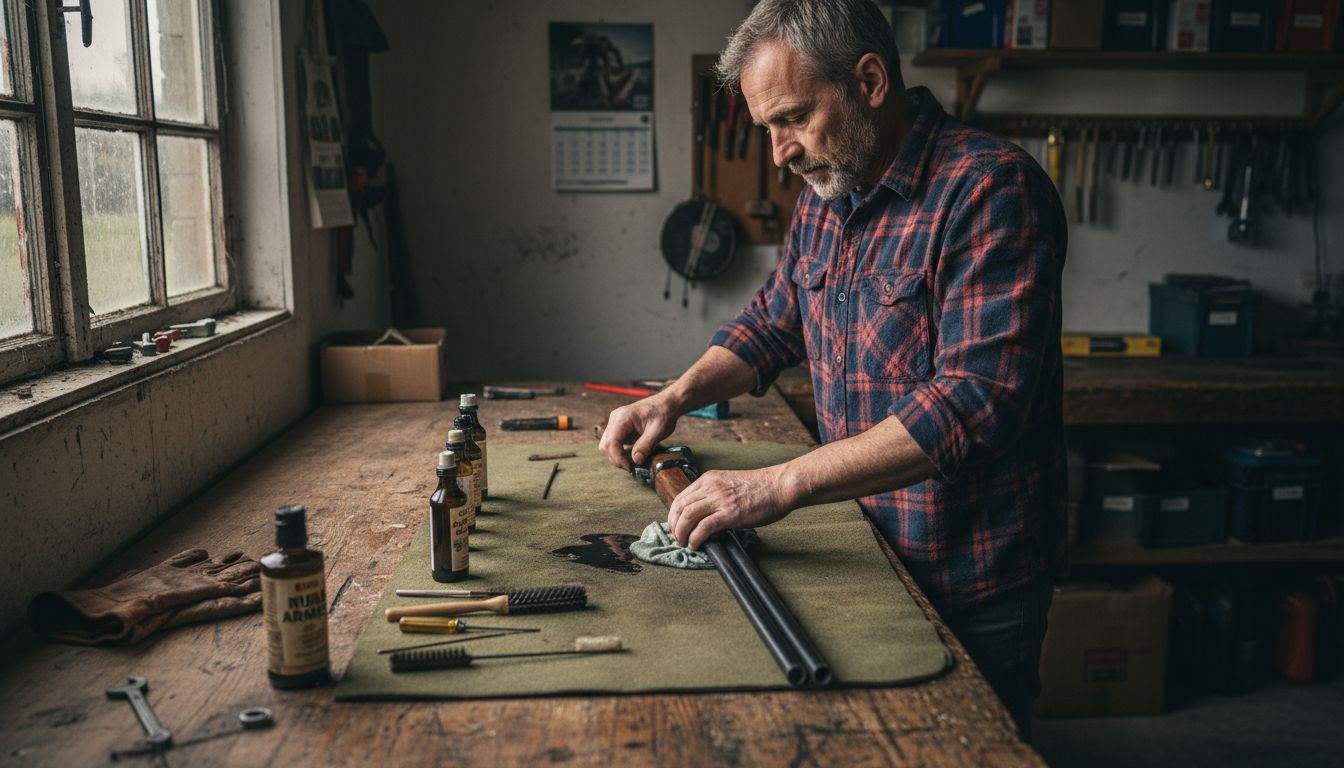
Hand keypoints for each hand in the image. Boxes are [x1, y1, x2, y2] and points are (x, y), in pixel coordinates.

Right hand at [598, 394, 677, 470]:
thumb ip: (646, 445)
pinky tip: (633, 456)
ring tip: (633, 462)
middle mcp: (616, 419)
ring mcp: (616, 424)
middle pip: (605, 445)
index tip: (630, 468)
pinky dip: (620, 453)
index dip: (618, 458)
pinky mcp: (619, 429)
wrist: (667, 404)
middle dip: (616, 459)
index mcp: (623, 417)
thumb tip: (636, 460)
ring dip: (618, 457)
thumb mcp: (658, 430)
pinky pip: (614, 444)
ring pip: (607, 446)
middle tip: (631, 468)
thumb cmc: (663, 413)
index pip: (611, 442)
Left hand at [668, 466, 795, 550]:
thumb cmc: (760, 488)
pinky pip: (703, 528)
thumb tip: (704, 515)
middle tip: (677, 538)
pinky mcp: (729, 513)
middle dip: (674, 526)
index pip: (681, 497)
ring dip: (681, 533)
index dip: (673, 515)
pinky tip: (696, 545)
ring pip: (687, 517)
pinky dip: (695, 538)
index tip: (675, 526)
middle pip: (680, 507)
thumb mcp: (730, 484)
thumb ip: (715, 495)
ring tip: (684, 543)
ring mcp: (720, 500)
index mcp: (709, 479)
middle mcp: (711, 487)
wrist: (779, 486)